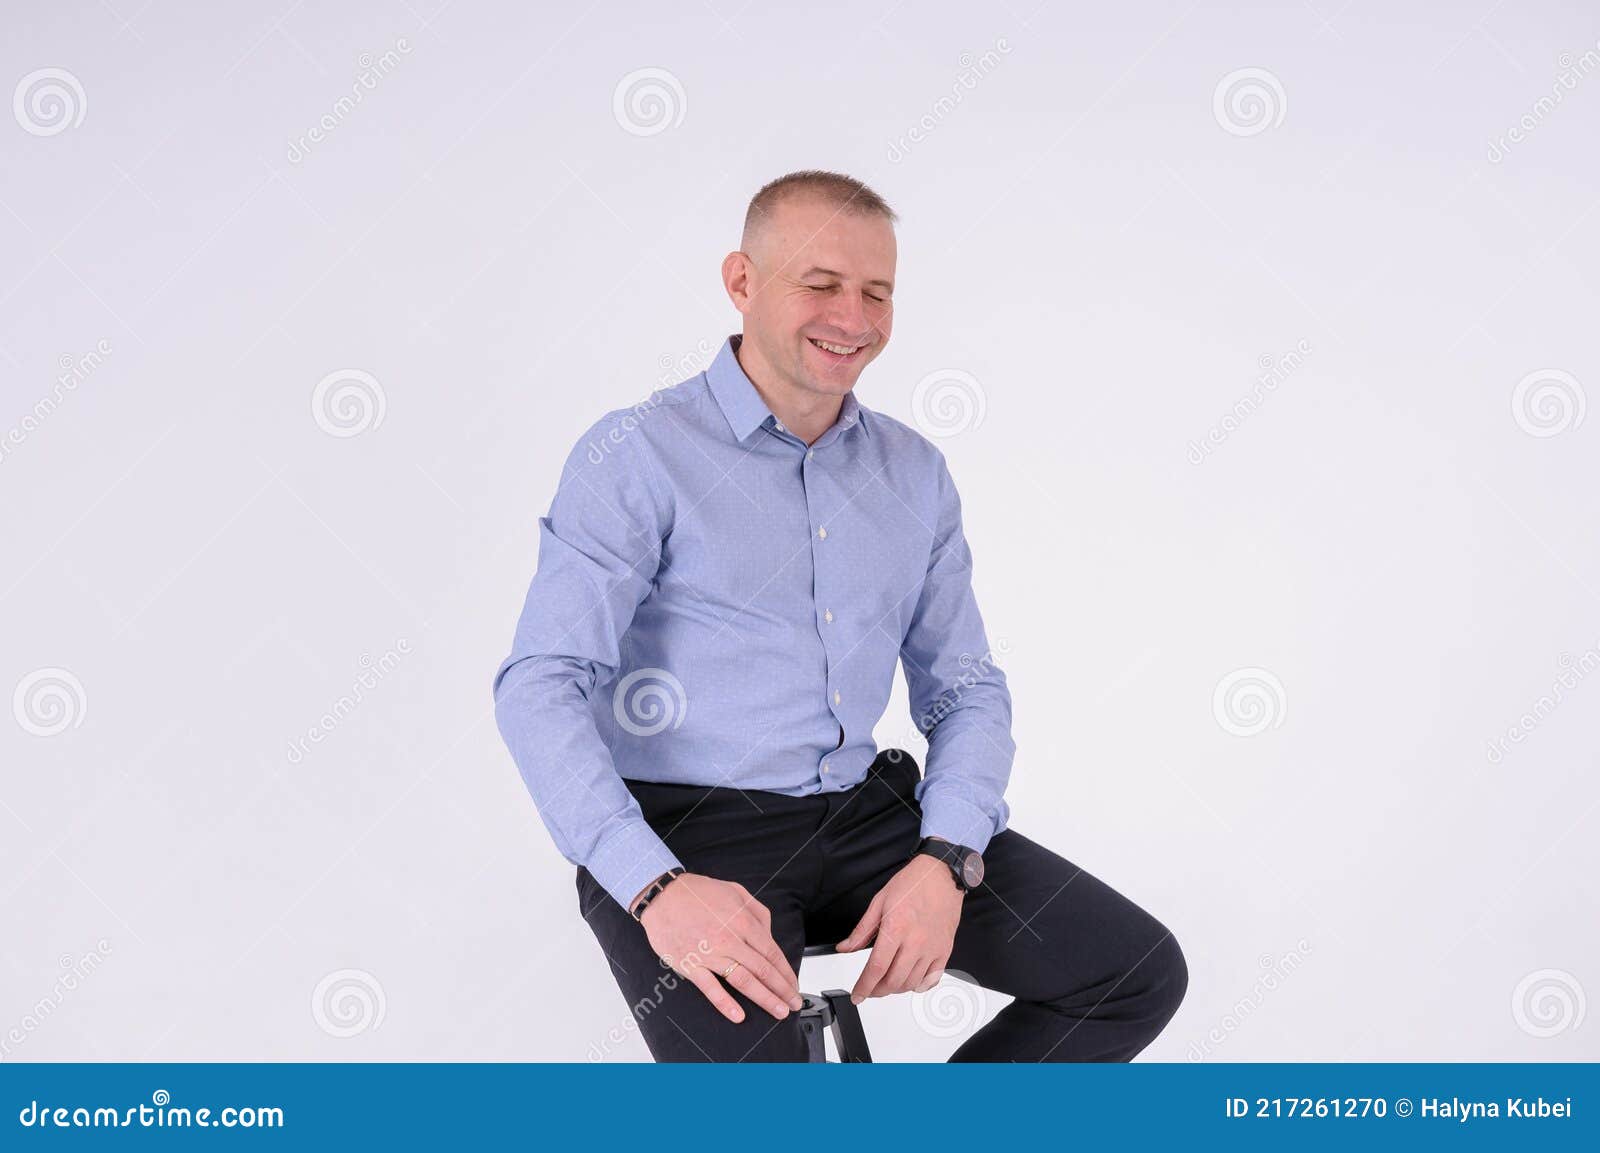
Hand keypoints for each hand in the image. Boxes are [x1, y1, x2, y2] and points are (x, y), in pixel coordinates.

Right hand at [636, 873, 803, 1023]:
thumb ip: (758, 912)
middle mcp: (730, 940)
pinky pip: (711, 988)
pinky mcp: (691, 965)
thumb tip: (770, 934)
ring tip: (778, 1011)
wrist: (662, 895)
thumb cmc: (698, 892)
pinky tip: (738, 1016)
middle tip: (793, 1005)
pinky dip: (725, 1004)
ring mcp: (710, 954)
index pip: (772, 953)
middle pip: (763, 970)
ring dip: (764, 999)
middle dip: (782, 990)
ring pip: (743, 981)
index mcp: (743, 922)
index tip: (794, 986)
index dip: (786, 973)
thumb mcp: (736, 891)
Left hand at [835, 853, 963, 1003]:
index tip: (857, 994)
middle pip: (893, 981)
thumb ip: (862, 930)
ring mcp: (932, 949)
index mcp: (896, 929)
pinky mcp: (944, 951)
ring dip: (896, 989)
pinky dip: (918, 986)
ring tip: (887, 983)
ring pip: (911, 984)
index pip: (876, 969)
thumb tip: (845, 947)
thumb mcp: (880, 902)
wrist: (942, 875)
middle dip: (877, 991)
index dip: (864, 987)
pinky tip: (910, 981)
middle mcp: (915, 942)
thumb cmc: (913, 884)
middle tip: (870, 989)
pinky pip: (932, 979)